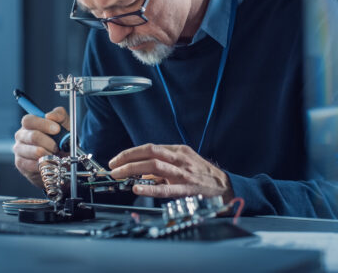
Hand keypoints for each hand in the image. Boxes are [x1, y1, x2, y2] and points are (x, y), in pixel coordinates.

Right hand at [13, 107, 69, 187]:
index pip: (28, 120)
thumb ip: (59, 115)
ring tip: (55, 155)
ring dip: (50, 154)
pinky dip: (46, 164)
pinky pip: (34, 164)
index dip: (44, 125)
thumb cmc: (61, 138)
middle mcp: (21, 135)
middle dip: (50, 142)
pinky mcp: (20, 163)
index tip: (57, 129)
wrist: (62, 157)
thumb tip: (50, 115)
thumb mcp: (64, 124)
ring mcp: (19, 150)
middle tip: (57, 146)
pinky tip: (50, 162)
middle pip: (33, 136)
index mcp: (29, 123)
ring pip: (35, 152)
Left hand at [109, 144, 233, 201]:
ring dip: (133, 169)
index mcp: (178, 151)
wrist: (224, 187)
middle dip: (128, 158)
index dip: (131, 152)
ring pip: (155, 166)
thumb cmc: (202, 174)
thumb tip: (142, 173)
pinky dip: (150, 188)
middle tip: (113, 167)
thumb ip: (162, 166)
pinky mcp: (186, 188)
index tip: (117, 159)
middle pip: (150, 153)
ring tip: (119, 175)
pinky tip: (138, 188)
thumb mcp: (183, 163)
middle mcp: (180, 159)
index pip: (150, 147)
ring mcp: (183, 173)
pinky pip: (165, 189)